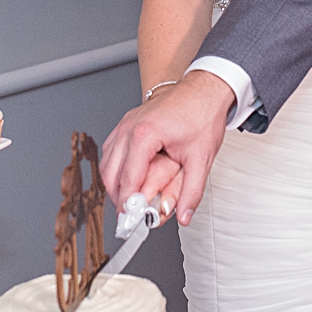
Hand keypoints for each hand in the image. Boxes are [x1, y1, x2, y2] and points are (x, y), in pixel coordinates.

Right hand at [101, 70, 235, 225]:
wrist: (204, 89)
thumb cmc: (202, 115)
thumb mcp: (201, 158)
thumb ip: (191, 191)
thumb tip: (184, 215)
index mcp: (145, 135)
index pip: (129, 179)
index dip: (129, 205)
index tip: (133, 221)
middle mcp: (128, 128)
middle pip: (110, 174)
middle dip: (119, 198)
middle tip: (132, 216)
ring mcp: (124, 124)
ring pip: (107, 163)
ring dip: (115, 185)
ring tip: (132, 202)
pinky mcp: (126, 124)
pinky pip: (111, 152)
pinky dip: (116, 170)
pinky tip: (130, 180)